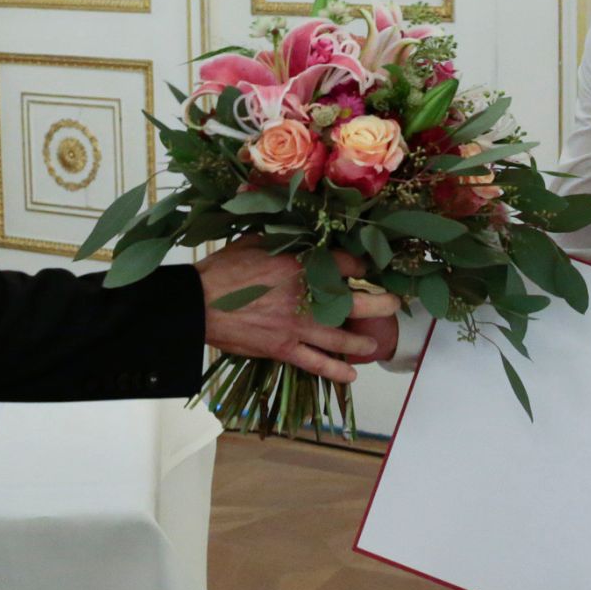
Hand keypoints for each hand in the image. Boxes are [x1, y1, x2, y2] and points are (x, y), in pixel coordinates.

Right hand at [196, 238, 400, 383]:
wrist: (197, 303)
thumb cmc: (223, 269)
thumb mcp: (253, 239)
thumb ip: (279, 233)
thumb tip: (285, 213)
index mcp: (301, 262)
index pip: (347, 262)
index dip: (364, 264)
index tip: (371, 266)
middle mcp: (307, 295)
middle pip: (359, 301)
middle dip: (382, 303)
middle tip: (393, 304)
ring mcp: (297, 325)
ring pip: (343, 337)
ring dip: (363, 342)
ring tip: (374, 344)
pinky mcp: (284, 348)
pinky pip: (317, 364)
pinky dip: (337, 372)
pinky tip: (352, 376)